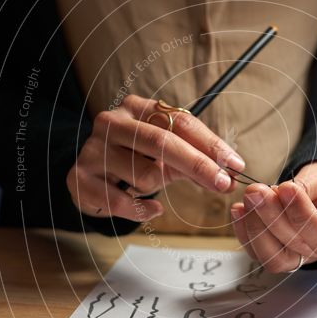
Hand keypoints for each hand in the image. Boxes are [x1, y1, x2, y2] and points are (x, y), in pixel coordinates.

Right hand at [67, 94, 244, 221]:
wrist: (90, 178)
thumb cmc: (136, 161)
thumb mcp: (168, 155)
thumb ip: (197, 161)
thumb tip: (231, 174)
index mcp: (137, 107)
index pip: (180, 121)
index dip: (211, 144)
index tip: (236, 164)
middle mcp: (112, 122)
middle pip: (162, 142)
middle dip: (198, 165)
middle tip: (224, 184)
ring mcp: (93, 149)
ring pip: (145, 174)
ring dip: (157, 187)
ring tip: (147, 184)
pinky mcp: (80, 178)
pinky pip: (124, 201)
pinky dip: (143, 209)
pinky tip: (148, 207)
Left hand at [231, 162, 316, 271]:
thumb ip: (308, 185)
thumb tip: (282, 193)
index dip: (303, 216)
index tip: (286, 188)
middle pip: (296, 248)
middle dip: (273, 218)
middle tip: (257, 191)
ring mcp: (301, 257)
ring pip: (274, 258)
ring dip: (256, 227)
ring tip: (249, 198)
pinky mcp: (279, 253)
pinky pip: (258, 252)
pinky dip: (245, 231)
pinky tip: (239, 209)